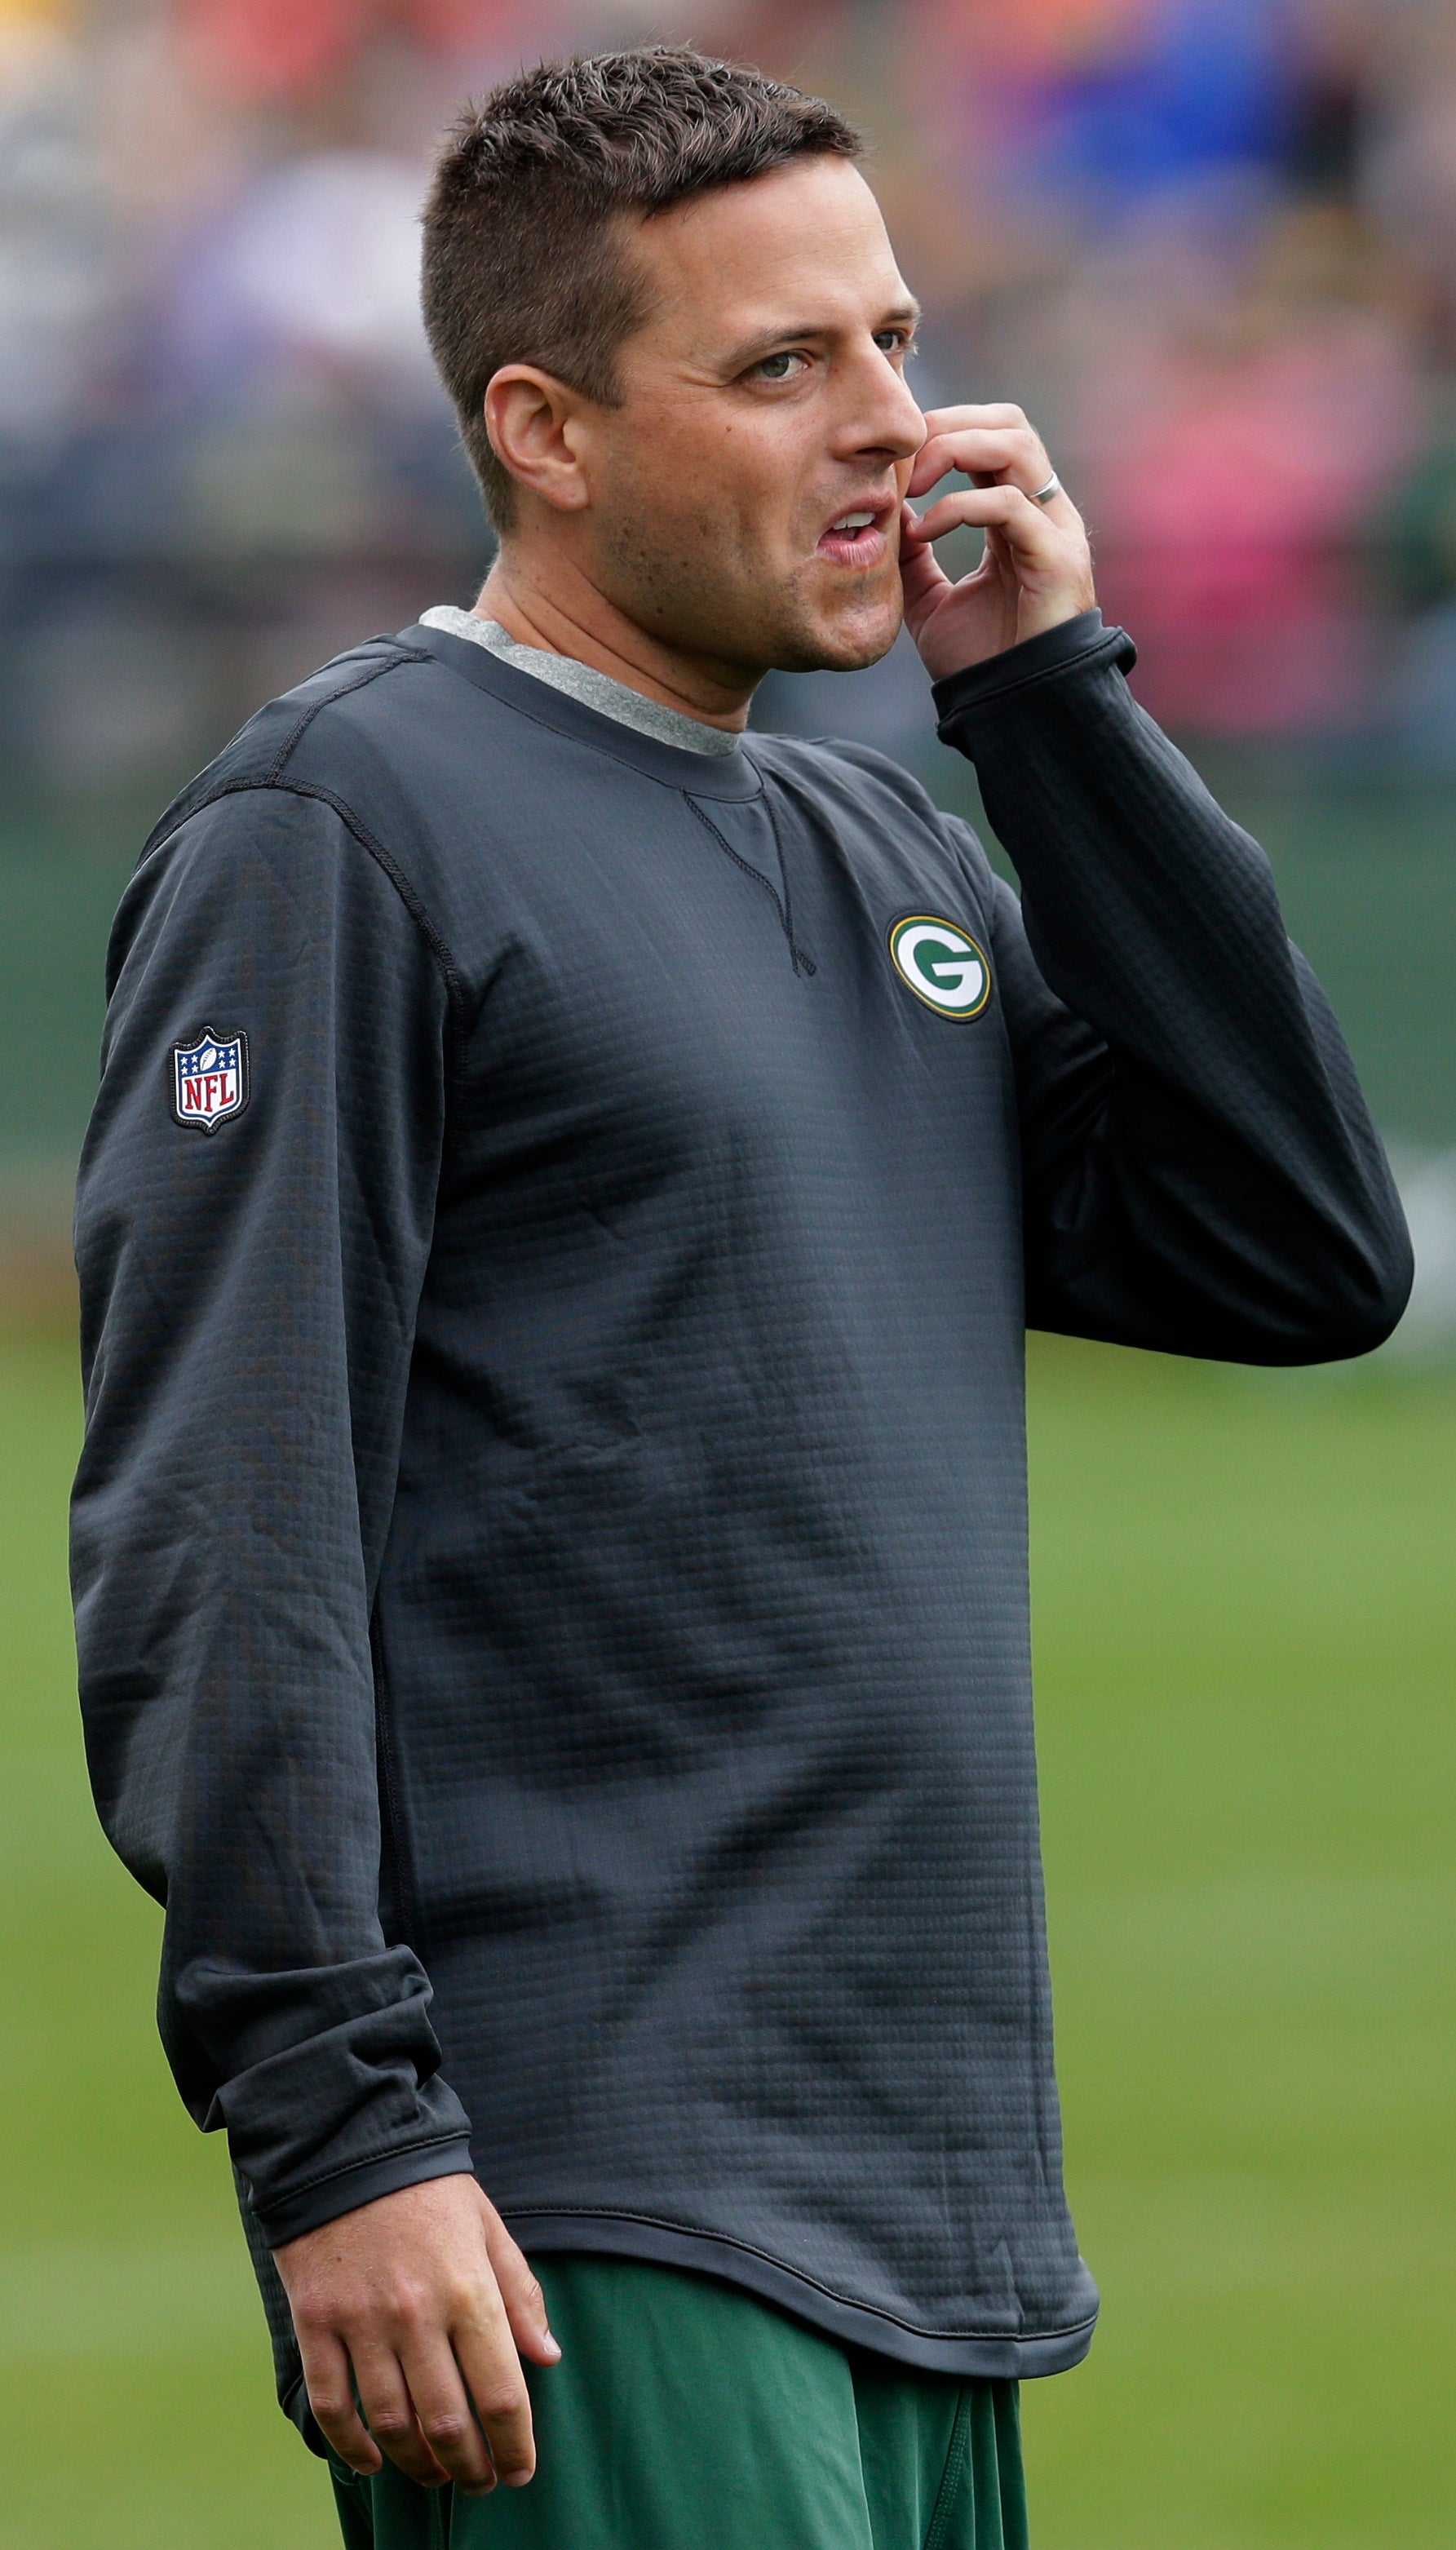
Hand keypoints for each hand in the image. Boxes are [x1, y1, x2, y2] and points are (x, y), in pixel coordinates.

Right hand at [273, 2174, 559, 2495]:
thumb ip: (520, 2293)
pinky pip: (332, 2404)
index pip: (502, 2393)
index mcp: (468, 2290)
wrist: (347, 2148)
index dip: (516, 2446)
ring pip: (392, 2424)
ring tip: (436, 2475)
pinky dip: (352, 2446)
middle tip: (480, 2483)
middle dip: (471, 2468)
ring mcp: (361, 2322)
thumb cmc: (429, 2189)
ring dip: (418, 2464)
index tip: (520, 2472)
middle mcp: (417, 2315)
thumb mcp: (488, 2227)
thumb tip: (547, 2357)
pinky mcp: (316, 2323)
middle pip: (449, 2423)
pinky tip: (373, 2461)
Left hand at [899, 404, 1094, 679]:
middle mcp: (1043, 511)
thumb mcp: (928, 599)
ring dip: (954, 450)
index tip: (891, 458)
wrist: (1013, 708)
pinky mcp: (1057, 556)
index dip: (939, 432)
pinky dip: (958, 507)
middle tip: (900, 461)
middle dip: (947, 426)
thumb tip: (884, 514)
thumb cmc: (980, 660)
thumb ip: (911, 556)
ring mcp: (1055, 529)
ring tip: (912, 487)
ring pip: (1015, 443)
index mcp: (1017, 513)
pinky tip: (923, 532)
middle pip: (1006, 422)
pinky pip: (1009, 504)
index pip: (987, 437)